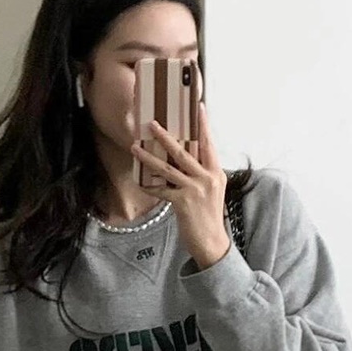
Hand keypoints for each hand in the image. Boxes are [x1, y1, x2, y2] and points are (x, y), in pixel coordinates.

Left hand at [131, 98, 231, 270]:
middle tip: (152, 123)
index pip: (209, 144)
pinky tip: (138, 179)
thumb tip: (185, 160)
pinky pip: (162, 190)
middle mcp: (207, 178)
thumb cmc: (209, 217)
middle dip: (166, 137)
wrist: (212, 243)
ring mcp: (195, 190)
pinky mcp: (183, 203)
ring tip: (136, 147)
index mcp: (216, 172)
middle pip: (184, 152)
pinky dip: (149, 185)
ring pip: (168, 168)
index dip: (203, 125)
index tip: (199, 107)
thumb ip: (202, 174)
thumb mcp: (212, 191)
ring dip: (149, 157)